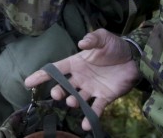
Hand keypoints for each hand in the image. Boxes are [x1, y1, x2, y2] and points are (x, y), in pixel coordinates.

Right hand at [24, 29, 139, 131]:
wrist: (134, 57)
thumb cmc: (115, 46)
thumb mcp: (103, 37)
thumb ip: (92, 39)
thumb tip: (81, 43)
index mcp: (76, 63)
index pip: (55, 70)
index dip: (41, 75)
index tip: (28, 83)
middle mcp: (80, 78)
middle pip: (64, 87)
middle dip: (58, 91)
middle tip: (57, 94)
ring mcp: (91, 89)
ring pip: (77, 98)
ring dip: (74, 102)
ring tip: (73, 101)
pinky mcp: (104, 97)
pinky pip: (95, 109)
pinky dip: (90, 117)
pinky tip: (85, 124)